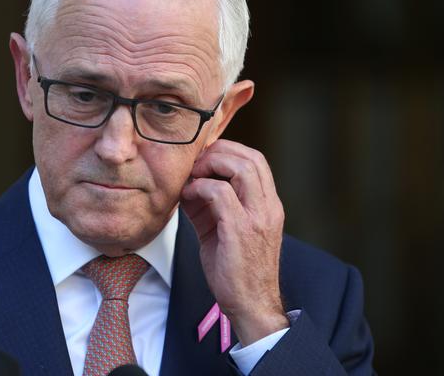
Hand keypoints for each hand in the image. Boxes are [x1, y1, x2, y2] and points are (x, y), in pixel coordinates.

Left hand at [181, 139, 288, 345]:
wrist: (251, 305)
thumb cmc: (237, 270)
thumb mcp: (226, 230)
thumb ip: (211, 205)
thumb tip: (188, 185)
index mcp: (269, 205)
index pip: (256, 161)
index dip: (229, 151)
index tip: (204, 158)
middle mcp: (268, 207)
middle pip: (251, 157)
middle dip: (219, 152)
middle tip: (196, 163)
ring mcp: (257, 218)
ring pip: (241, 167)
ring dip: (211, 164)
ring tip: (193, 175)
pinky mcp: (240, 230)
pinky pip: (219, 192)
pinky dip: (200, 187)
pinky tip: (188, 195)